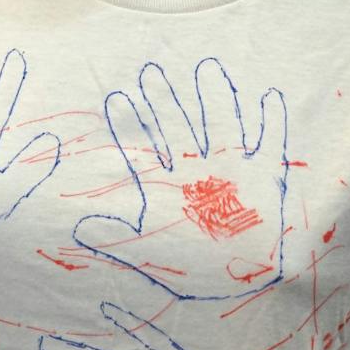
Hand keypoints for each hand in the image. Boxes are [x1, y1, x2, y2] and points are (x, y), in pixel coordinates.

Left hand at [72, 58, 288, 299]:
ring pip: (223, 126)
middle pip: (181, 127)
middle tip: (150, 69)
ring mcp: (233, 172)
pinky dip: (272, 124)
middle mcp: (200, 171)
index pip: (146, 148)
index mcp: (172, 185)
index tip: (116, 96)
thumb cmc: (188, 266)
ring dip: (217, 99)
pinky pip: (270, 146)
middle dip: (166, 101)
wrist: (232, 282)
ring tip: (207, 67)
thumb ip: (112, 238)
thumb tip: (77, 228)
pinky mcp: (265, 180)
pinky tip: (270, 98)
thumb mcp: (144, 251)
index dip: (131, 125)